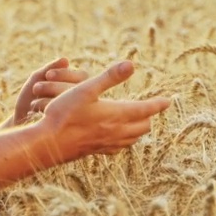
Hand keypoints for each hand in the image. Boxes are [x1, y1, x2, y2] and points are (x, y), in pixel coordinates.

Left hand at [9, 57, 87, 126]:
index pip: (83, 77)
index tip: (48, 75)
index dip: (65, 74)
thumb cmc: (28, 102)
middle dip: (56, 87)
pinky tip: (38, 117)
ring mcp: (78, 117)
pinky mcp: (71, 131)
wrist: (19, 127)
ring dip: (53, 102)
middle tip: (37, 88)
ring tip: (34, 103)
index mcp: (77, 88)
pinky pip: (68, 121)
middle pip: (80, 90)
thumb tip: (66, 60)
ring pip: (75, 105)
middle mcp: (82, 103)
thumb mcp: (36, 81)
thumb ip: (50, 69)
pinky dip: (51, 116)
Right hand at [41, 60, 170, 159]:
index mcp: (116, 114)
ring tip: (138, 121)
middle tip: (150, 107)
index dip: (158, 104)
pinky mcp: (97, 151)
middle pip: (143, 126)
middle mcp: (116, 131)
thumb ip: (109, 77)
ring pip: (133, 139)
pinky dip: (126, 140)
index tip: (167, 100)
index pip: (146, 110)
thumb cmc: (64, 113)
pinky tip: (119, 137)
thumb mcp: (86, 88)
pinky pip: (119, 148)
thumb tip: (131, 64)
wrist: (48, 143)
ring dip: (138, 129)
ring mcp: (107, 143)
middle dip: (148, 116)